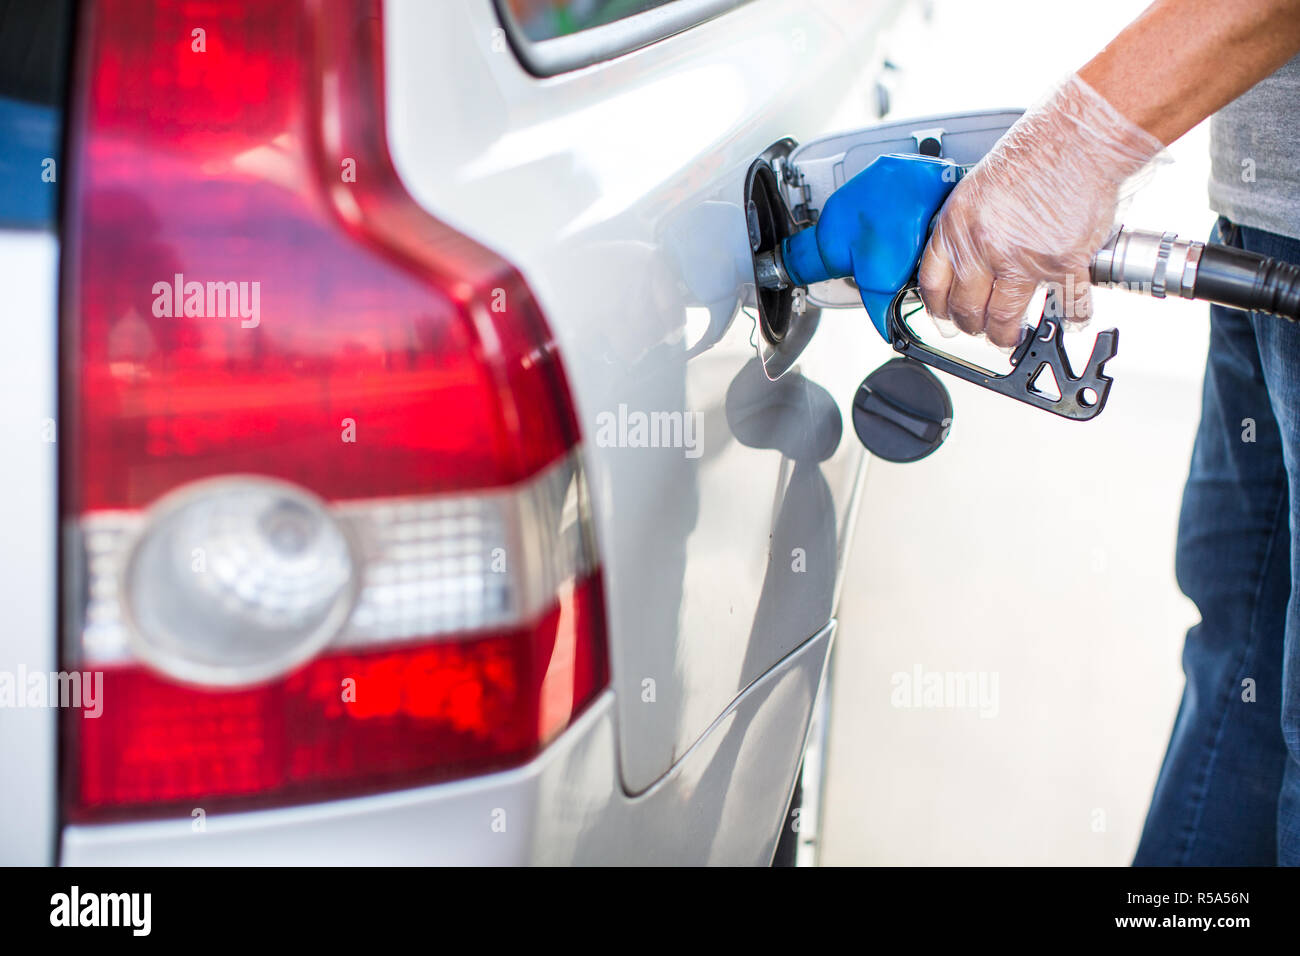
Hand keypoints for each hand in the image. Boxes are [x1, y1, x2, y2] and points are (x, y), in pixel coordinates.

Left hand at [918, 74, 1164, 347]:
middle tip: (981, 328)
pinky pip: (1065, 304)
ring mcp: (1022, 258)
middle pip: (967, 308)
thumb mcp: (977, 188)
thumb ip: (967, 227)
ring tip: (1011, 336)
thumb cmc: (1035, 153)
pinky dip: (1070, 316)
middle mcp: (984, 245)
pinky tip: (1070, 318)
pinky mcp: (1063, 263)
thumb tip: (965, 261)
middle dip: (972, 326)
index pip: (933, 283)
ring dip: (1006, 335)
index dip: (938, 307)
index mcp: (958, 225)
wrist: (1079, 138)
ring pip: (1004, 318)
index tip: (944, 316)